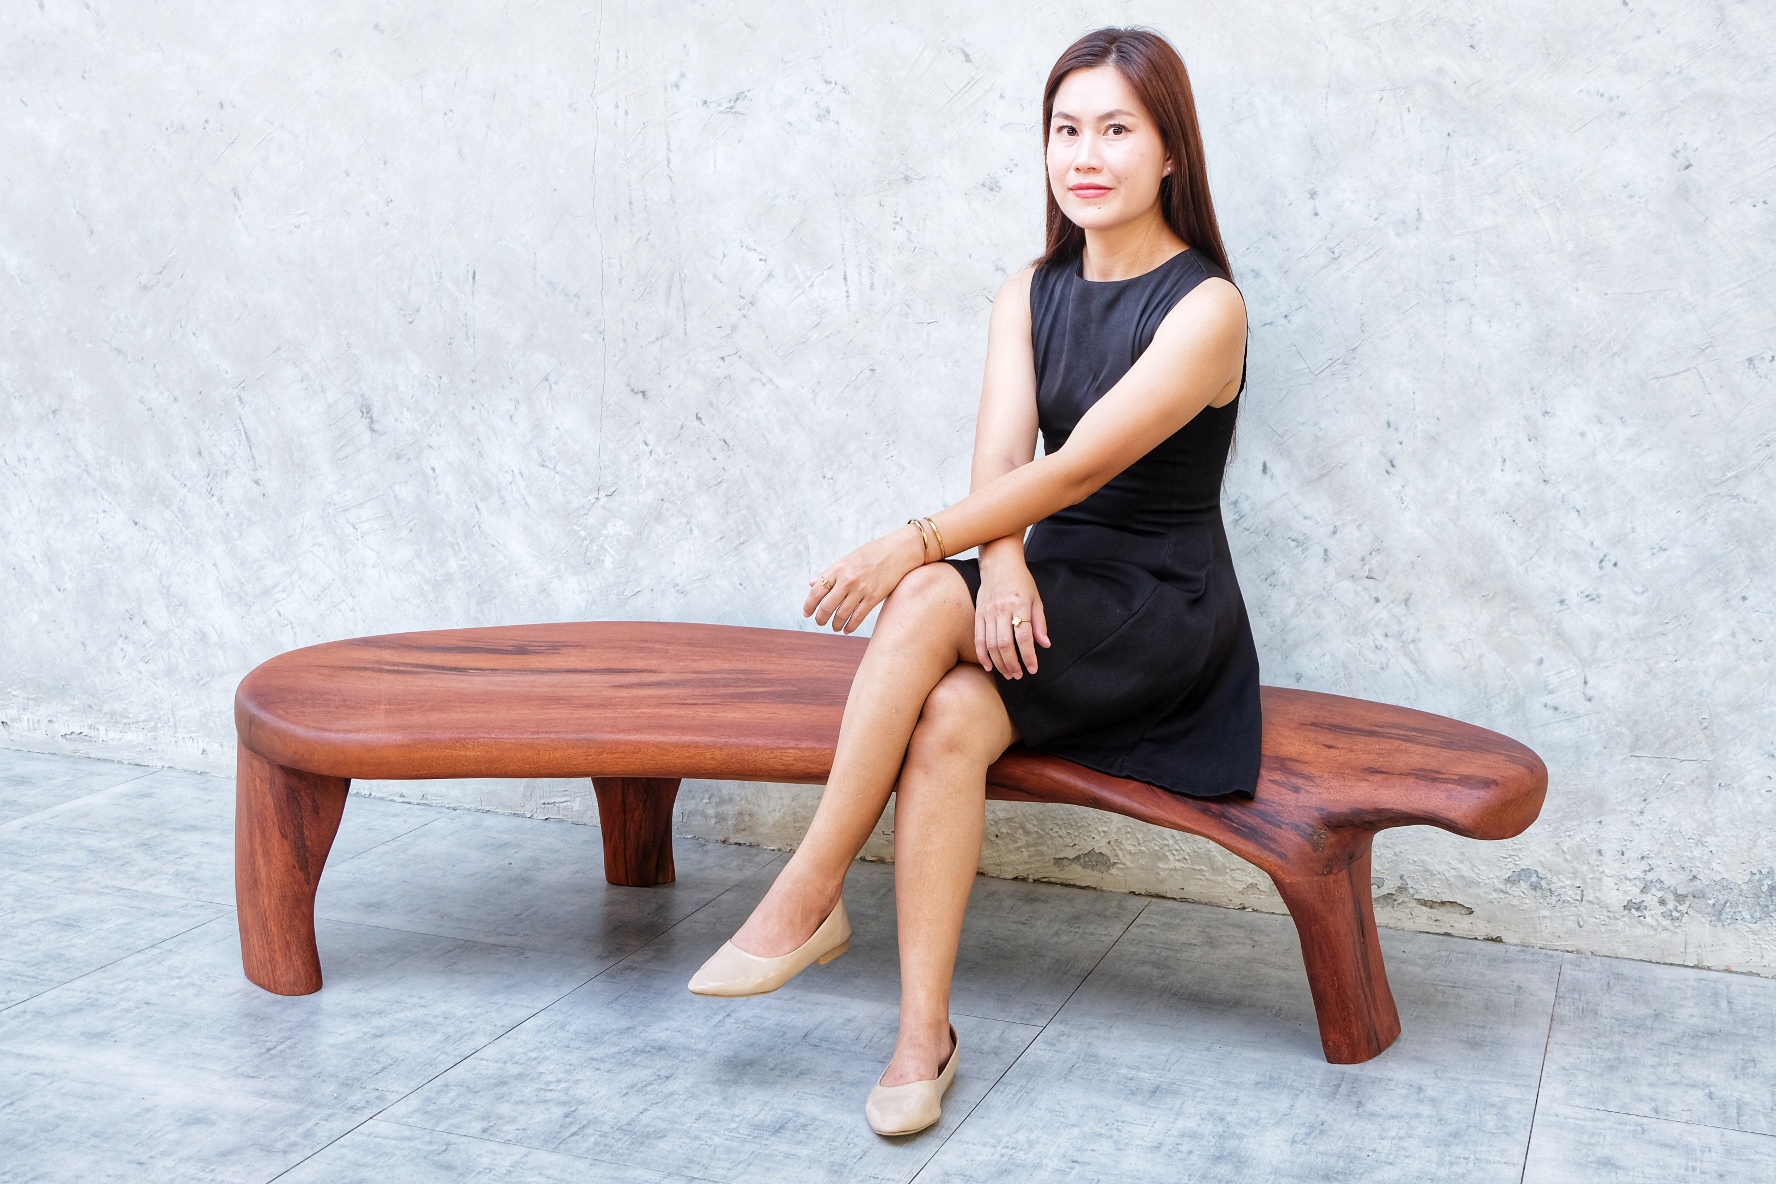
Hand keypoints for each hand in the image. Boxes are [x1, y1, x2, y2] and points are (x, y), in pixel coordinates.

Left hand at [804, 525, 926, 633]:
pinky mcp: (874, 597)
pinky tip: (847, 629)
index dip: (809, 605)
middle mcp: (847, 579)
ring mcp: (861, 589)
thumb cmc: (871, 554)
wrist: (898, 551)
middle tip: (820, 622)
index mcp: (838, 568)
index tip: (807, 613)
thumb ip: (829, 573)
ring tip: (834, 627)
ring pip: (841, 614)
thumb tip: (811, 584)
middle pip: (826, 606)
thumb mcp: (847, 559)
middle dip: (820, 618)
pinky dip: (850, 626)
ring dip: (835, 625)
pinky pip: (858, 617)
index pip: (816, 592)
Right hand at [975, 552, 1049, 677]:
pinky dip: (982, 655)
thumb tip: (1045, 645)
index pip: (1024, 637)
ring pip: (991, 644)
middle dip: (1012, 664)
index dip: (1028, 656)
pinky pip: (978, 638)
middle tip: (1018, 675)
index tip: (1033, 669)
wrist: (999, 563)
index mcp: (1020, 605)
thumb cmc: (1021, 581)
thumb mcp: (1036, 599)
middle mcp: (1002, 610)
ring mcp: (988, 612)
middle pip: (1005, 644)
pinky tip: (988, 666)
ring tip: (1007, 673)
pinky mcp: (978, 614)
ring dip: (999, 663)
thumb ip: (1040, 623)